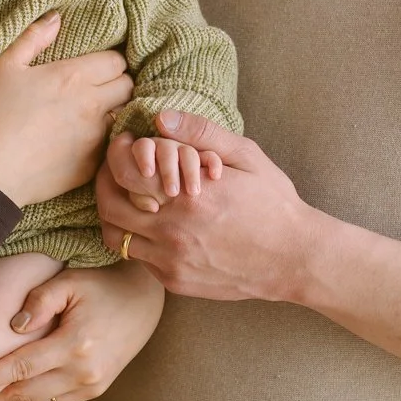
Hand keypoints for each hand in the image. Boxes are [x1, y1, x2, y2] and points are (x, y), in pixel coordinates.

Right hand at [0, 13, 131, 208]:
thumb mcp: (4, 67)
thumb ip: (33, 38)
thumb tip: (56, 17)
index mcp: (73, 76)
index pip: (116, 60)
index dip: (108, 61)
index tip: (95, 66)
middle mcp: (92, 105)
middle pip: (127, 85)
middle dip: (117, 82)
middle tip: (98, 87)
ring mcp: (95, 137)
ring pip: (123, 115)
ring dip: (114, 110)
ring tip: (93, 113)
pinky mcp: (92, 165)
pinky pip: (110, 144)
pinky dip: (103, 138)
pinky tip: (82, 139)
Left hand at [0, 261, 164, 400]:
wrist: (143, 301)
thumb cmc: (103, 284)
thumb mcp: (70, 282)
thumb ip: (40, 300)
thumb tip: (14, 326)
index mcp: (76, 344)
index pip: (21, 367)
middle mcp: (84, 372)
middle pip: (26, 394)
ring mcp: (92, 385)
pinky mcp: (95, 390)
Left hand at [97, 111, 312, 302]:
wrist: (294, 258)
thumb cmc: (273, 203)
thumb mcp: (245, 156)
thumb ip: (201, 133)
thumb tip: (160, 119)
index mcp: (186, 196)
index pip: (123, 175)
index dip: (114, 158)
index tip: (122, 149)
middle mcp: (172, 232)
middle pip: (109, 209)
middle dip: (105, 187)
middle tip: (113, 174)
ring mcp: (172, 261)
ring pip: (118, 239)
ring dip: (118, 218)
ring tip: (131, 201)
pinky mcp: (177, 282)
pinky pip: (141, 260)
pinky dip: (140, 241)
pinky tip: (156, 226)